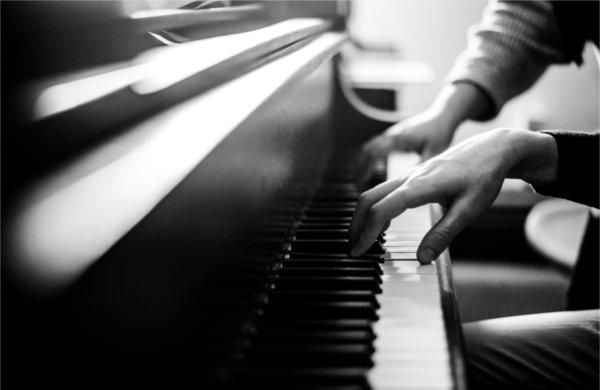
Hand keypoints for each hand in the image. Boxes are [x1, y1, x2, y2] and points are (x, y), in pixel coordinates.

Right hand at [349, 128, 557, 261]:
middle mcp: (410, 177)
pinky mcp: (414, 174)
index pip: (382, 211)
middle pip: (368, 198)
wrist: (494, 148)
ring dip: (363, 215)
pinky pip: (385, 190)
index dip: (367, 233)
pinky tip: (381, 222)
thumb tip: (422, 258)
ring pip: (374, 192)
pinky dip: (375, 207)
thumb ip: (443, 234)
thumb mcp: (469, 210)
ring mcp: (410, 173)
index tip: (358, 253)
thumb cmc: (485, 176)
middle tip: (353, 249)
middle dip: (356, 224)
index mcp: (421, 186)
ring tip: (362, 239)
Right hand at [355, 83, 491, 184]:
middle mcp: (391, 134)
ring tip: (361, 178)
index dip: (364, 170)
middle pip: (366, 150)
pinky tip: (374, 168)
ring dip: (363, 161)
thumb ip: (422, 166)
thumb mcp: (434, 151)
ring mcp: (392, 133)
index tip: (360, 184)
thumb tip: (413, 184)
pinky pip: (376, 145)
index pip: (373, 154)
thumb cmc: (440, 132)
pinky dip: (371, 157)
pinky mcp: (394, 135)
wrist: (443, 114)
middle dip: (359, 167)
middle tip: (357, 185)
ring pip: (370, 146)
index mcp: (398, 139)